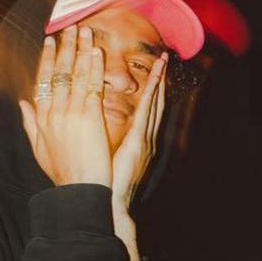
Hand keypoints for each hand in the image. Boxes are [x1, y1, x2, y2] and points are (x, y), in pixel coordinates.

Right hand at [19, 25, 111, 186]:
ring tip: (84, 30)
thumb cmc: (61, 172)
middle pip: (58, 73)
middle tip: (69, 28)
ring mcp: (71, 112)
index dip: (47, 59)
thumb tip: (22, 102)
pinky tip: (96, 51)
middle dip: (64, 47)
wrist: (79, 189)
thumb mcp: (38, 148)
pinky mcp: (89, 116)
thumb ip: (30, 123)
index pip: (42, 81)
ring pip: (75, 74)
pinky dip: (94, 67)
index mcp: (42, 118)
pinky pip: (92, 86)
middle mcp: (54, 111)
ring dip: (79, 50)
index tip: (50, 42)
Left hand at [111, 52, 167, 211]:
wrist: (108, 202)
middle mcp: (145, 137)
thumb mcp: (108, 155)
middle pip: (155, 103)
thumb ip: (108, 138)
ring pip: (154, 105)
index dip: (151, 89)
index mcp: (138, 140)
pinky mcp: (138, 142)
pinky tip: (156, 81)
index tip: (153, 71)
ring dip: (159, 83)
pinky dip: (152, 95)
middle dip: (160, 81)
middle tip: (164, 58)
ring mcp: (144, 139)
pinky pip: (146, 113)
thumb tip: (98, 123)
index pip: (146, 109)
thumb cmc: (105, 180)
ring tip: (163, 62)